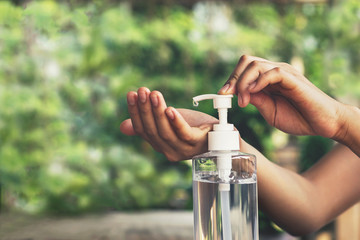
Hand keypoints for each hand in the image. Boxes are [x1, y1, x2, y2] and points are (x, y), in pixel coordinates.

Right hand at [120, 87, 217, 160]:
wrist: (220, 137)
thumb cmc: (193, 127)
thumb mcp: (168, 122)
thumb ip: (148, 123)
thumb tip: (122, 126)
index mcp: (159, 144)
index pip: (142, 129)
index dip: (135, 112)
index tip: (131, 94)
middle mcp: (168, 150)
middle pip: (152, 130)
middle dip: (145, 109)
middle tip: (142, 90)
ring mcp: (183, 149)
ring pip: (165, 131)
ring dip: (158, 112)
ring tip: (154, 94)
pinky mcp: (197, 144)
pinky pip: (183, 134)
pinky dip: (176, 121)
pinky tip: (170, 109)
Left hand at [218, 55, 345, 138]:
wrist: (323, 124)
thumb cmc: (298, 118)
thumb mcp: (269, 111)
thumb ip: (256, 100)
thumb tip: (239, 94)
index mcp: (267, 79)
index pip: (244, 69)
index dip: (231, 80)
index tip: (221, 95)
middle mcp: (274, 72)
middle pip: (247, 61)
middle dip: (233, 78)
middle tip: (228, 96)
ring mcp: (284, 73)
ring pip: (256, 64)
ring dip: (243, 82)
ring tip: (243, 101)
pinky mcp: (293, 79)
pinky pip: (273, 72)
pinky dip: (259, 81)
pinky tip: (253, 94)